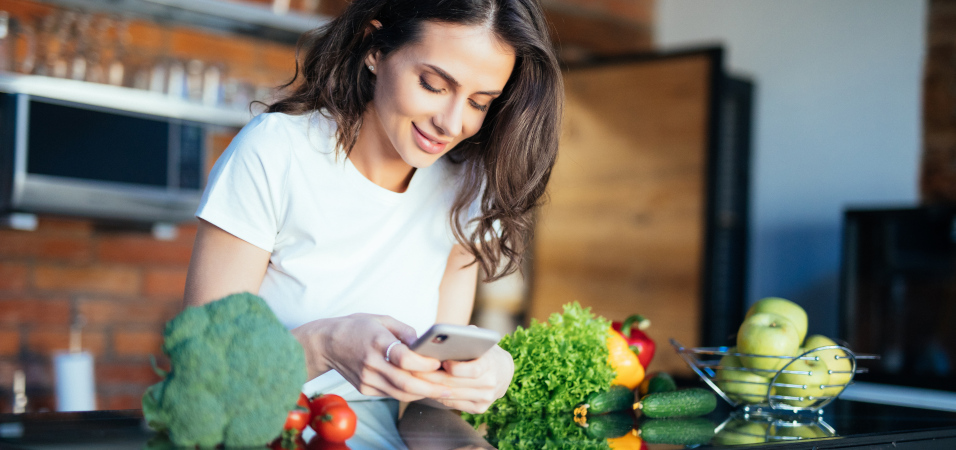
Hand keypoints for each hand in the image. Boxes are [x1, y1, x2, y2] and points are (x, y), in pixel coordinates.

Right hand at [291, 314, 447, 401]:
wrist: (326, 343)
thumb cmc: (357, 327)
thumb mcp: (382, 319)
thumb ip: (405, 331)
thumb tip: (425, 344)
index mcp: (376, 341)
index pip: (403, 358)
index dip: (423, 364)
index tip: (438, 363)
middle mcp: (371, 363)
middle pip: (405, 382)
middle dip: (431, 387)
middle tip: (450, 387)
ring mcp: (366, 379)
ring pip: (400, 393)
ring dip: (423, 394)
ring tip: (442, 391)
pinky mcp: (364, 388)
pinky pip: (391, 394)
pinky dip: (409, 393)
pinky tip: (422, 389)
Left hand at [409, 345, 513, 413]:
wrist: (503, 371)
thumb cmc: (485, 351)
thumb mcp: (479, 340)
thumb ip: (465, 336)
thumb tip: (442, 334)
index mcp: (492, 364)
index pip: (473, 370)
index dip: (455, 368)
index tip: (440, 362)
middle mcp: (490, 384)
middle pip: (455, 383)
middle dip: (432, 377)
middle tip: (414, 370)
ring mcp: (485, 399)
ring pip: (451, 395)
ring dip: (431, 388)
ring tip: (415, 379)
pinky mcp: (479, 408)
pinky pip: (453, 403)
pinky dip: (439, 396)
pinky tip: (427, 388)